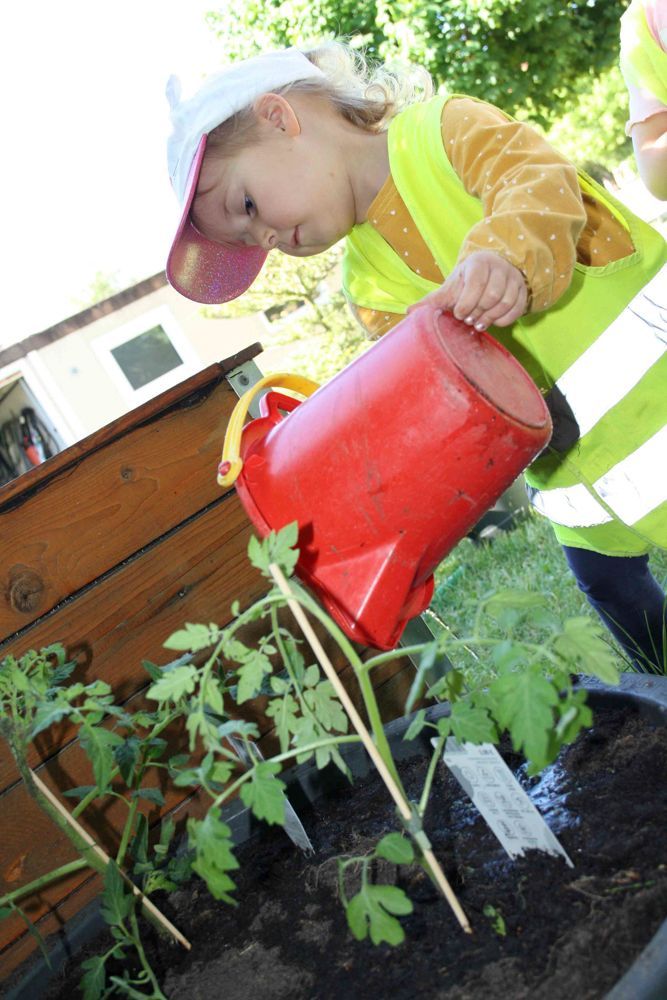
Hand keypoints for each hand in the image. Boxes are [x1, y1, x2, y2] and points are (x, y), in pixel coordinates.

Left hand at [408, 251, 528, 329]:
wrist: (492, 273)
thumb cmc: (467, 282)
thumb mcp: (450, 288)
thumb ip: (432, 300)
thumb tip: (409, 312)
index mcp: (479, 262)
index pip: (477, 281)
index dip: (467, 302)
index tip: (459, 314)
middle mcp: (499, 267)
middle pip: (492, 296)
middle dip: (478, 312)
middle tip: (468, 319)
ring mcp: (514, 279)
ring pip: (505, 303)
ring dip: (490, 317)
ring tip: (479, 322)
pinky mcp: (523, 291)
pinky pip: (516, 309)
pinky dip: (503, 320)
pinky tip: (492, 321)